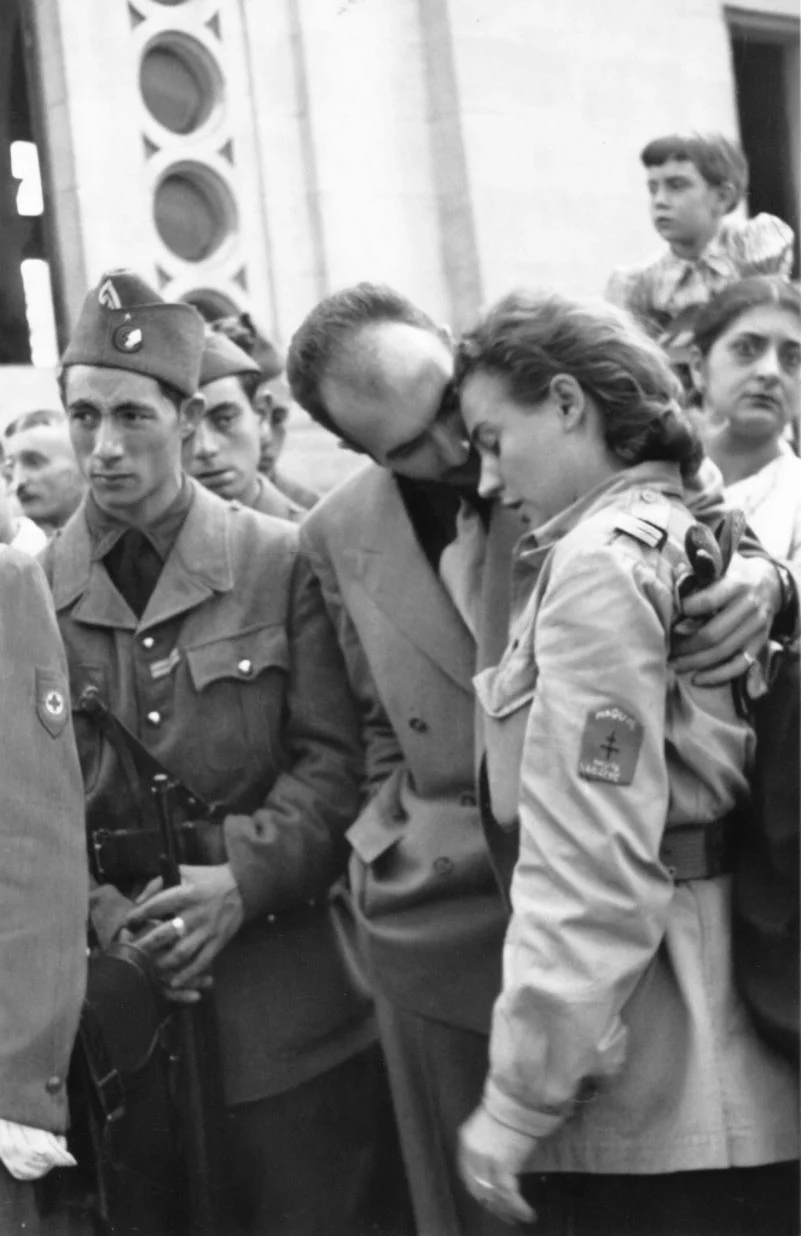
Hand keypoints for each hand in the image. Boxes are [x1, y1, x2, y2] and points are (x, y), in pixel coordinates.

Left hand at [124, 864, 243, 1000]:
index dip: (139, 915)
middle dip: (145, 944)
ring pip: (181, 953)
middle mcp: (196, 914)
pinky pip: (201, 962)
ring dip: (162, 963)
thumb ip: (158, 883)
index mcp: (187, 893)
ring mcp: (207, 931)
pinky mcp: (218, 942)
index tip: (127, 922)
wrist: (244, 886)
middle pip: (165, 934)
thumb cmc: (209, 878)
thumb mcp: (184, 871)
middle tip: (131, 951)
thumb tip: (137, 901)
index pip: (157, 905)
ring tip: (149, 967)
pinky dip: (187, 975)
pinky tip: (174, 982)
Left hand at [458, 1106, 536, 1225]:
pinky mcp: (502, 1166)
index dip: (478, 1191)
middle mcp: (471, 1153)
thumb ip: (486, 1143)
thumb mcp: (489, 1125)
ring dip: (507, 1210)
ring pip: (493, 1195)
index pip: (467, 1174)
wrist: (518, 1097)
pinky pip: (508, 1194)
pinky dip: (518, 1207)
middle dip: (491, 1205)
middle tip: (504, 1215)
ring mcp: (485, 1161)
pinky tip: (527, 1212)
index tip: (488, 1200)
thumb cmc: (509, 1106)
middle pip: (478, 1188)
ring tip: (518, 1217)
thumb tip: (496, 1160)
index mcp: (465, 1140)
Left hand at [670, 555, 779, 684]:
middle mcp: (750, 606)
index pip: (710, 600)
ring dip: (695, 662)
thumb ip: (698, 571)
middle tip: (667, 648)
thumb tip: (673, 577)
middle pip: (714, 633)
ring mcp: (757, 627)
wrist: (769, 583)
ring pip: (723, 651)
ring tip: (674, 664)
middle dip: (685, 645)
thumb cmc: (734, 573)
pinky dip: (717, 675)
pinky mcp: (759, 643)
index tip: (670, 617)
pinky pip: (739, 665)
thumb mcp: (721, 564)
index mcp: (737, 583)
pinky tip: (697, 679)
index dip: (687, 610)